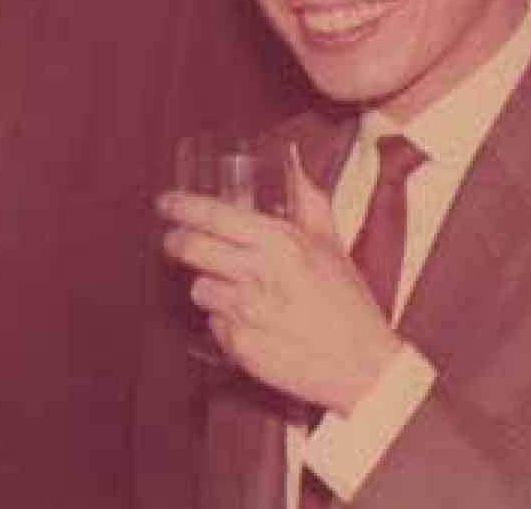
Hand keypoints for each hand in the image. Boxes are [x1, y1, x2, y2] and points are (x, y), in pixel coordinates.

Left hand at [157, 145, 402, 413]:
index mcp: (281, 243)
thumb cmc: (348, 303)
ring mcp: (247, 313)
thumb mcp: (332, 245)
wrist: (365, 368)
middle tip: (175, 241)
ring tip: (235, 291)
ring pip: (198, 287)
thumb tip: (291, 162)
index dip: (181, 206)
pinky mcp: (240, 347)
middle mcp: (259, 275)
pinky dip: (225, 321)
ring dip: (208, 285)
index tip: (165, 202)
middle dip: (176, 242)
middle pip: (191, 248)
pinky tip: (250, 323)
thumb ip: (309, 201)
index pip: (214, 215)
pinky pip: (214, 324)